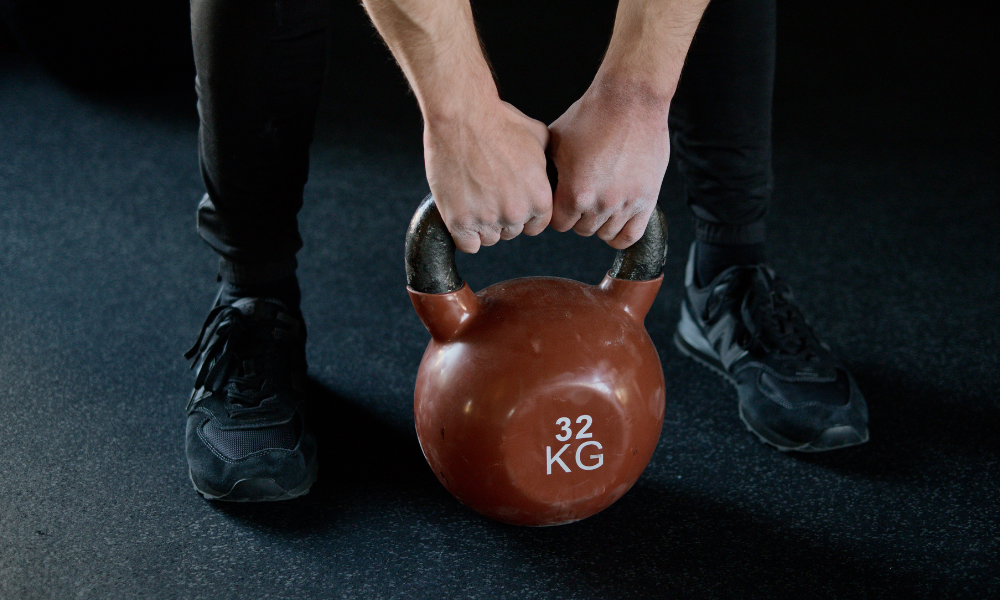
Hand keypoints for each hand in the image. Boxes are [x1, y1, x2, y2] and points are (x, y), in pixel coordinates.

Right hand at [424, 99, 552, 253]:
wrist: (462, 116)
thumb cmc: (498, 121)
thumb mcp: (538, 137)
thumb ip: (546, 162)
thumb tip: (550, 170)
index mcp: (539, 198)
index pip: (535, 225)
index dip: (523, 214)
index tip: (511, 202)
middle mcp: (516, 213)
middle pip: (511, 232)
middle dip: (502, 217)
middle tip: (489, 194)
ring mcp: (487, 219)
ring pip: (489, 238)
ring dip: (483, 225)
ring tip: (474, 199)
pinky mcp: (459, 220)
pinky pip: (467, 244)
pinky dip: (465, 234)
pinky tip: (463, 214)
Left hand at [548, 83, 671, 249]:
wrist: (630, 99)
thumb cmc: (591, 115)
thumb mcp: (556, 141)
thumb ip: (548, 171)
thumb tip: (536, 187)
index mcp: (574, 192)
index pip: (559, 224)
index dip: (558, 212)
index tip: (562, 200)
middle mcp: (600, 203)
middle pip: (582, 229)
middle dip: (578, 215)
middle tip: (582, 196)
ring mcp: (626, 203)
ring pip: (605, 233)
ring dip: (599, 222)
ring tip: (599, 201)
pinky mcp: (647, 199)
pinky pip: (631, 235)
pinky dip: (620, 235)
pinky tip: (615, 222)